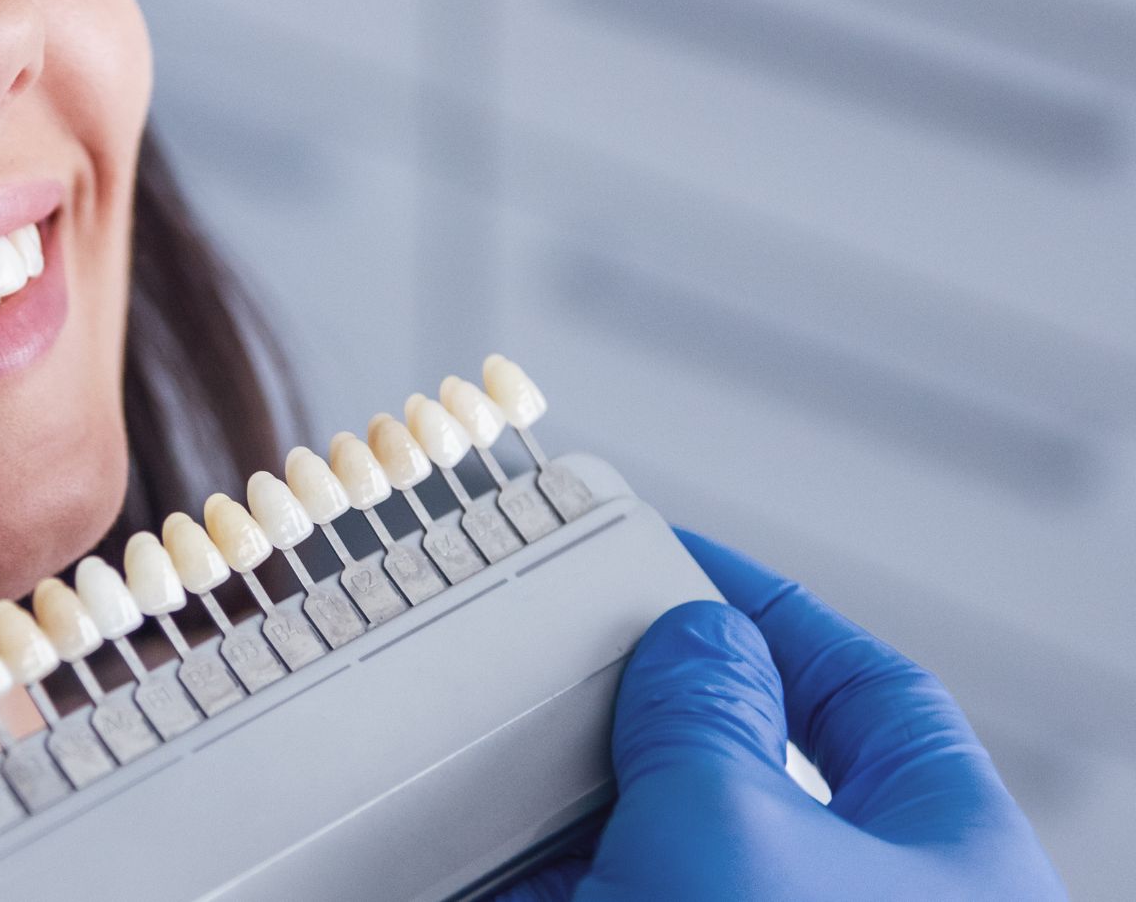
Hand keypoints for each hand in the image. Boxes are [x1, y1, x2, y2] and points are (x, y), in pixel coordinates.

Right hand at [496, 528, 1064, 901]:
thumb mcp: (727, 816)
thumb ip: (705, 708)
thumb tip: (690, 640)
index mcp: (949, 858)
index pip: (871, 690)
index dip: (771, 613)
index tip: (674, 561)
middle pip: (751, 766)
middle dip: (648, 719)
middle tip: (568, 664)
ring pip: (666, 847)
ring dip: (579, 810)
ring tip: (502, 762)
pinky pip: (606, 893)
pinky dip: (542, 876)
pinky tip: (480, 855)